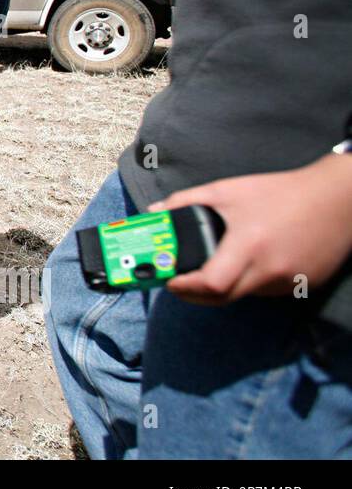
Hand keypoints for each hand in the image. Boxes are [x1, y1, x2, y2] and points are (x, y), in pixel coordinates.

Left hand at [151, 154, 351, 304]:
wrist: (337, 199)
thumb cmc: (280, 192)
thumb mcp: (227, 190)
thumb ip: (186, 201)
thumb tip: (155, 211)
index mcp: (249, 245)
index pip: (212, 284)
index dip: (185, 287)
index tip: (170, 281)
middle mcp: (270, 269)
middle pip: (224, 297)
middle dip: (195, 294)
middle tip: (180, 282)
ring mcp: (289, 281)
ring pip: (245, 294)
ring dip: (225, 286)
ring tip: (213, 266)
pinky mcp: (304, 285)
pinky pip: (267, 290)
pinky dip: (250, 282)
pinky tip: (249, 263)